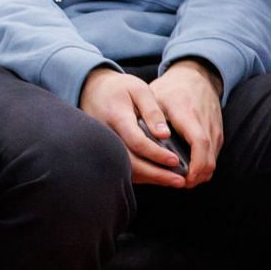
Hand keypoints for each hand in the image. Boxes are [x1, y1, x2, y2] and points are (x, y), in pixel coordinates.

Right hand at [78, 68, 188, 187]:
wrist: (90, 90)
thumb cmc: (119, 88)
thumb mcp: (138, 89)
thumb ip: (152, 111)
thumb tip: (164, 135)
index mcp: (117, 117)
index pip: (137, 141)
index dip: (157, 154)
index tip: (176, 160)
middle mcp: (107, 135)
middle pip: (130, 162)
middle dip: (156, 174)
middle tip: (180, 181)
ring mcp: (103, 145)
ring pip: (125, 168)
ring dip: (150, 178)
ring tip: (173, 181)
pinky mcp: (105, 150)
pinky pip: (122, 166)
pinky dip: (141, 174)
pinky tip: (158, 176)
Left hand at [148, 59, 223, 186]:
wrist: (196, 77)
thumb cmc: (170, 89)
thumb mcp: (154, 98)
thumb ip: (150, 119)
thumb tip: (148, 143)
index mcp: (188, 114)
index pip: (199, 143)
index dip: (195, 164)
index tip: (185, 178)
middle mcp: (206, 123)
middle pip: (210, 157)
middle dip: (197, 176)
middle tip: (179, 185)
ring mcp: (215, 128)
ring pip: (214, 159)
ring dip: (201, 173)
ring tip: (181, 181)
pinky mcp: (218, 132)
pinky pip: (214, 154)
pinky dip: (204, 165)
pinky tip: (188, 170)